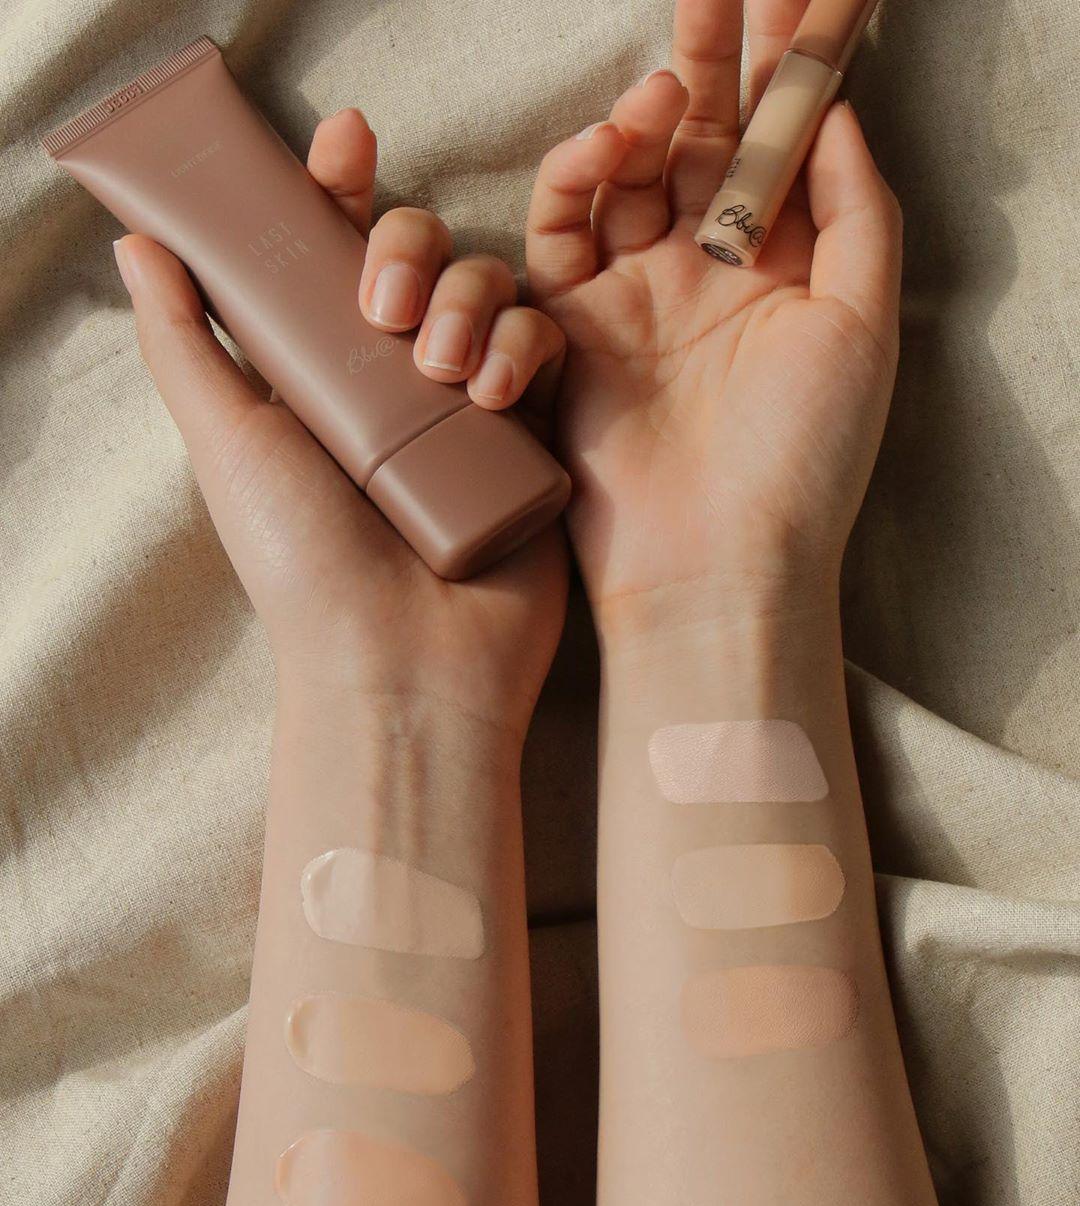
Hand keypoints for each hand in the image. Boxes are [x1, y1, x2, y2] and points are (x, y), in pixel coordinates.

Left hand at [113, 108, 566, 740]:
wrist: (403, 665)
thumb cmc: (304, 562)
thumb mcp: (227, 441)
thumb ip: (186, 342)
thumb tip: (138, 245)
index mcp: (322, 375)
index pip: (333, 256)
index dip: (339, 191)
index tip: (345, 141)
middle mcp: (395, 384)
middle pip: (421, 255)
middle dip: (407, 247)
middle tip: (385, 309)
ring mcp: (469, 410)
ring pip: (490, 289)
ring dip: (469, 300)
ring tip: (441, 372)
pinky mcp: (533, 439)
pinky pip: (545, 349)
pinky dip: (525, 348)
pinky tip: (497, 393)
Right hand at [525, 0, 901, 638]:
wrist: (711, 566)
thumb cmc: (802, 459)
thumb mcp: (862, 326)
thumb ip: (856, 210)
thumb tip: (836, 112)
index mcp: (786, 273)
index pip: (785, 145)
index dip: (793, 65)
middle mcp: (709, 277)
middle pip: (704, 142)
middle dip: (711, 60)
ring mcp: (638, 299)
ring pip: (628, 177)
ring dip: (640, 118)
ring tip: (661, 87)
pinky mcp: (572, 329)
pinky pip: (560, 234)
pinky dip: (575, 184)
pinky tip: (603, 152)